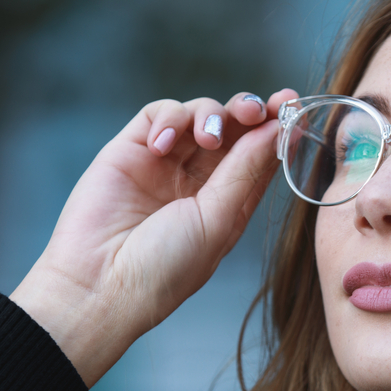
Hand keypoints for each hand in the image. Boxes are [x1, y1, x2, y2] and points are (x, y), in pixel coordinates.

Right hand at [10, 89, 298, 385]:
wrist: (99, 284)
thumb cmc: (164, 268)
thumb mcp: (217, 220)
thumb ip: (245, 171)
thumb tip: (277, 129)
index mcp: (228, 202)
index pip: (260, 155)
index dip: (278, 128)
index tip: (291, 105)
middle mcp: (199, 180)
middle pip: (234, 129)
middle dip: (249, 111)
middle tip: (254, 111)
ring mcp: (165, 163)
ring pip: (199, 114)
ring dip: (209, 114)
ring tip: (205, 137)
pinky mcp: (131, 149)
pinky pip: (158, 114)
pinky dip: (168, 118)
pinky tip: (162, 145)